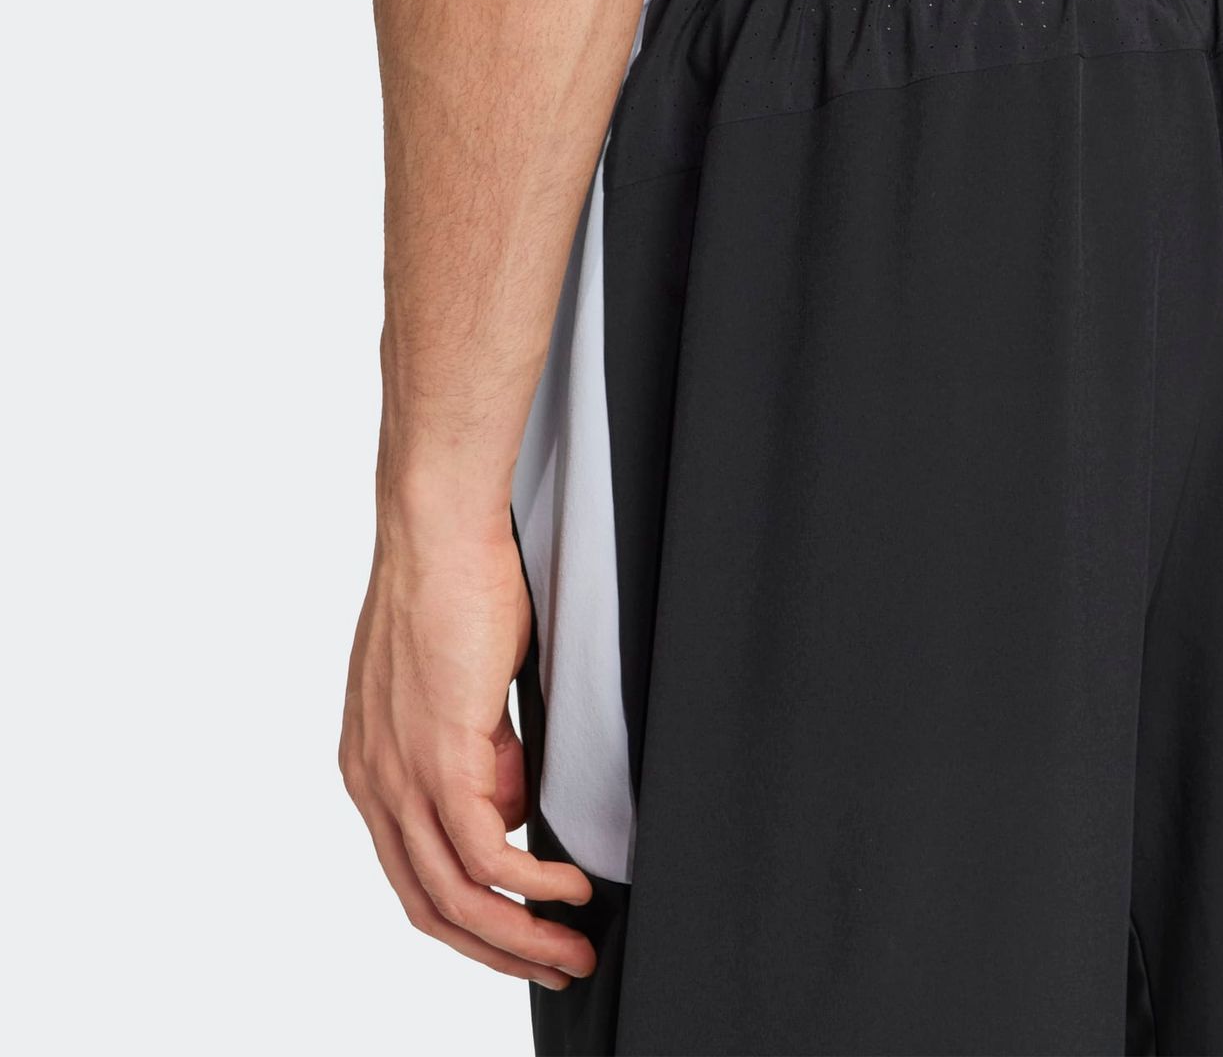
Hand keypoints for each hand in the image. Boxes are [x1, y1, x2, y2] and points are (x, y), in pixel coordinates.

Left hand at [340, 517, 594, 987]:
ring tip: (574, 947)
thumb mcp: (464, 689)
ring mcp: (401, 775)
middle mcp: (374, 784)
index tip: (525, 936)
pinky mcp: (438, 756)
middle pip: (430, 907)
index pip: (414, 877)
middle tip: (559, 965)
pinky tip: (570, 887)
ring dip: (522, 934)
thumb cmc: (459, 587)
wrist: (438, 532)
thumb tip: (512, 799)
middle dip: (499, 951)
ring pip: (456, 895)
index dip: (472, 921)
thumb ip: (483, 750)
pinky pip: (483, 853)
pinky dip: (531, 883)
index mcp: (373, 769)